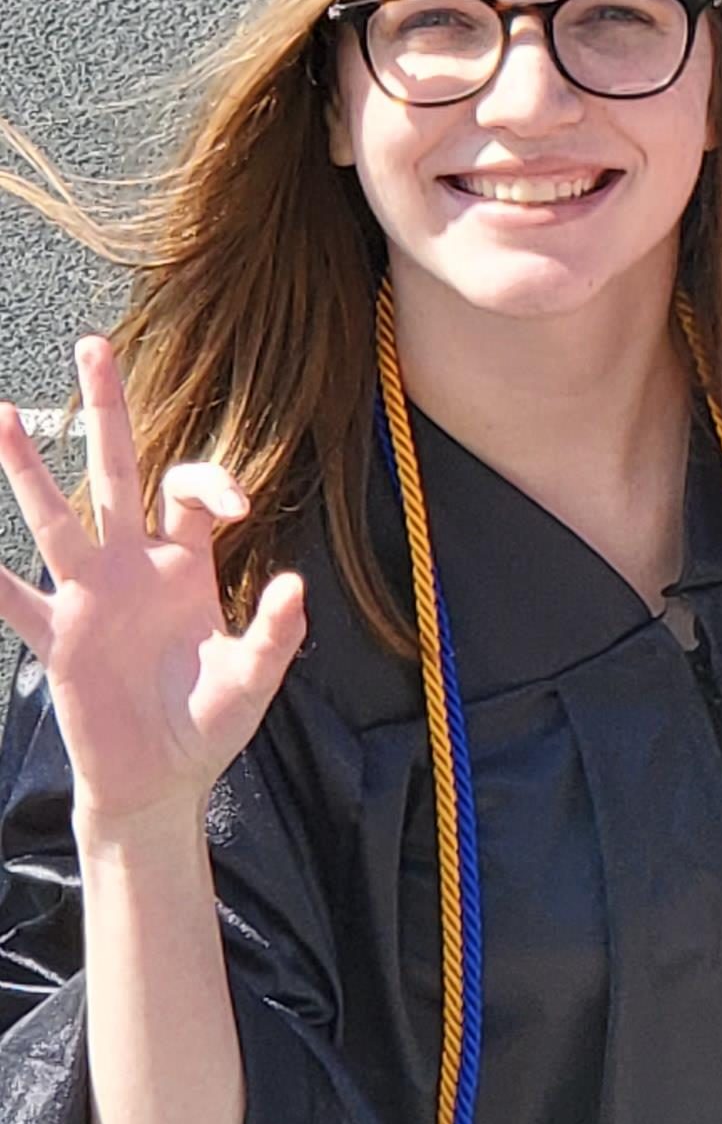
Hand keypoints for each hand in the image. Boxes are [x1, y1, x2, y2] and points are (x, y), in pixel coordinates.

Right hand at [0, 338, 305, 836]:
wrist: (161, 778)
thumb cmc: (210, 723)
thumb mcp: (253, 679)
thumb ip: (274, 633)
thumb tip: (292, 583)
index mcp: (187, 564)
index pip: (192, 492)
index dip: (212, 483)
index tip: (235, 506)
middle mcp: (134, 564)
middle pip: (118, 471)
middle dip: (108, 410)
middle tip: (95, 345)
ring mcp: (89, 595)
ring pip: (56, 518)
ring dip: (30, 469)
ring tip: (3, 415)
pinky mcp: (56, 637)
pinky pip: (12, 601)